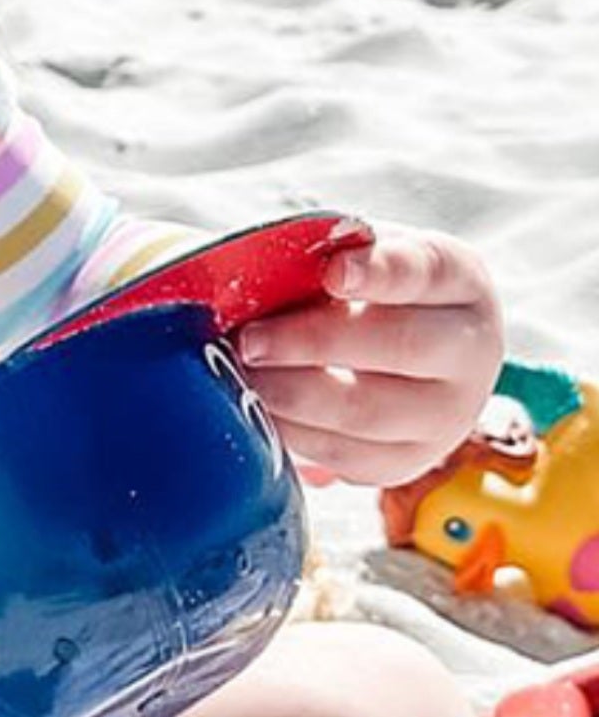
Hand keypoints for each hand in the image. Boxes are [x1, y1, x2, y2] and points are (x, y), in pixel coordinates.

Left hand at [235, 228, 505, 489]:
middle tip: (253, 340)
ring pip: (370, 412)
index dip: (380, 272)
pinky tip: (261, 409)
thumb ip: (324, 255)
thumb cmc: (372, 292)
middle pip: (400, 346)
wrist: (413, 356)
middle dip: (315, 343)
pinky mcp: (411, 461)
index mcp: (460, 280)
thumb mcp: (359, 256)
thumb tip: (263, 272)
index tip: (332, 272)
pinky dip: (296, 434)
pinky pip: (349, 457)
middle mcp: (470, 350)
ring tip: (246, 376)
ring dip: (295, 394)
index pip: (425, 271)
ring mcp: (449, 415)